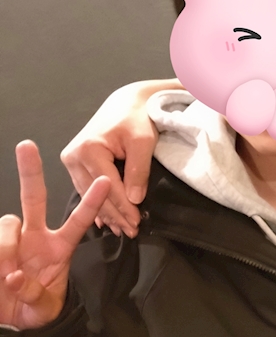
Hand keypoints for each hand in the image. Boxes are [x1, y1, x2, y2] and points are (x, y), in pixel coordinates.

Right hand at [0, 142, 109, 328]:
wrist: (11, 321)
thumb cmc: (35, 308)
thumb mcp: (43, 307)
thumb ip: (34, 295)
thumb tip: (15, 277)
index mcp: (59, 247)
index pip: (78, 220)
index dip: (92, 201)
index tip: (105, 180)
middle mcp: (35, 237)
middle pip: (34, 197)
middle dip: (30, 171)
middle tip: (26, 146)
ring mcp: (12, 240)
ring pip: (9, 223)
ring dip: (8, 248)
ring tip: (7, 277)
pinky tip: (0, 278)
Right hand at [60, 79, 175, 235]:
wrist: (126, 104)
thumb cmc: (136, 119)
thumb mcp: (143, 141)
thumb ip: (138, 170)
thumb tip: (134, 200)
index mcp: (88, 149)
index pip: (108, 187)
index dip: (124, 208)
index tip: (136, 224)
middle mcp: (73, 156)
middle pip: (97, 195)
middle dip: (116, 215)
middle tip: (132, 231)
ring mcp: (71, 161)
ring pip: (90, 196)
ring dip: (108, 214)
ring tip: (123, 229)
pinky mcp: (75, 164)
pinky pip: (87, 190)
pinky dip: (99, 205)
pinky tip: (107, 221)